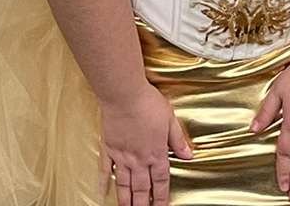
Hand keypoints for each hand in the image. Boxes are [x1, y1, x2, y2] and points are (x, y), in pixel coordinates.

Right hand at [98, 84, 192, 205]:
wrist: (124, 95)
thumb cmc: (148, 103)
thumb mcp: (170, 119)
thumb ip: (178, 140)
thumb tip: (188, 155)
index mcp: (156, 153)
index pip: (161, 181)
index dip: (161, 197)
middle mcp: (139, 159)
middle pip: (142, 188)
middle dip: (143, 204)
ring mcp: (122, 156)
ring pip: (124, 184)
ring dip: (125, 200)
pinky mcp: (108, 148)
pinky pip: (105, 170)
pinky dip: (103, 182)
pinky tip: (102, 191)